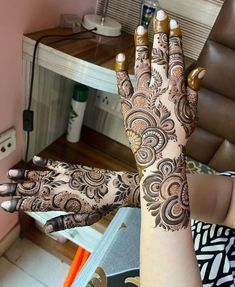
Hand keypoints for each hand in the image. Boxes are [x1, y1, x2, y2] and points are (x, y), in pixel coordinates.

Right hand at [0, 156, 139, 231]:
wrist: (114, 187)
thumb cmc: (100, 205)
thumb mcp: (83, 219)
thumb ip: (63, 222)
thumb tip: (47, 228)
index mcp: (60, 201)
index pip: (34, 203)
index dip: (18, 203)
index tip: (4, 203)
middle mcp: (59, 186)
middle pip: (33, 188)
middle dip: (16, 189)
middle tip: (0, 188)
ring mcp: (65, 175)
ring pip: (40, 175)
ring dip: (25, 175)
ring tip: (10, 173)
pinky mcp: (72, 168)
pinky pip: (55, 164)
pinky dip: (45, 161)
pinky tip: (35, 158)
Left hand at [115, 10, 204, 230]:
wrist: (159, 152)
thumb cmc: (178, 134)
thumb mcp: (191, 112)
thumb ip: (193, 89)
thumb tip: (199, 69)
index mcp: (175, 87)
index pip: (176, 57)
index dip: (175, 39)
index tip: (173, 24)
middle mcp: (158, 85)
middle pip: (159, 54)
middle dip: (159, 33)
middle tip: (158, 14)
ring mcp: (141, 92)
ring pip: (141, 63)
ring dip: (141, 44)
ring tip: (140, 28)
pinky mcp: (127, 102)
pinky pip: (122, 83)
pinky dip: (120, 69)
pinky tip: (120, 55)